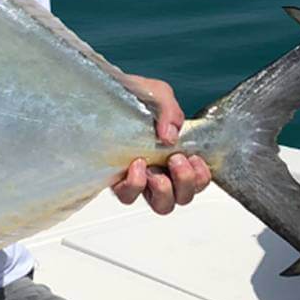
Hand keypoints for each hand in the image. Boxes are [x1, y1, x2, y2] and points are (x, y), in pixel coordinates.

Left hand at [109, 74, 212, 214]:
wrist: (99, 93)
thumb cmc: (132, 96)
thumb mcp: (157, 93)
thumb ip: (170, 111)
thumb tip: (170, 137)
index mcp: (175, 153)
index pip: (198, 180)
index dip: (201, 176)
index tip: (193, 157)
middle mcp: (161, 171)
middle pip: (183, 198)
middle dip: (185, 182)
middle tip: (176, 160)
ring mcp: (139, 179)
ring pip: (162, 206)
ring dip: (165, 191)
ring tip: (156, 170)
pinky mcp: (116, 181)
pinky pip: (129, 197)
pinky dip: (136, 184)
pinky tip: (136, 164)